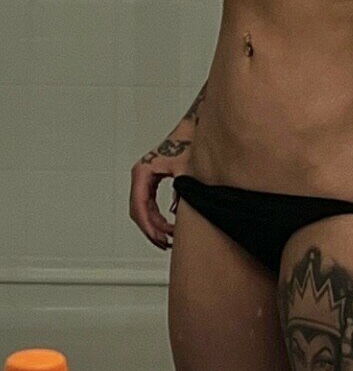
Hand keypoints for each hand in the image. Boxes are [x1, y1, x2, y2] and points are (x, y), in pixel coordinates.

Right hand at [129, 134, 190, 250]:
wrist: (194, 126)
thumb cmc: (188, 142)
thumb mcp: (186, 168)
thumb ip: (182, 189)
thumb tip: (178, 212)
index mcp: (143, 172)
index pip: (139, 206)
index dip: (149, 226)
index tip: (160, 238)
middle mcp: (141, 175)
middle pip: (139, 211)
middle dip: (152, 230)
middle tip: (165, 243)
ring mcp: (146, 178)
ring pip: (144, 210)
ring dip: (154, 226)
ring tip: (168, 240)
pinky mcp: (154, 179)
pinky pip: (150, 204)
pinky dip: (158, 217)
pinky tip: (169, 226)